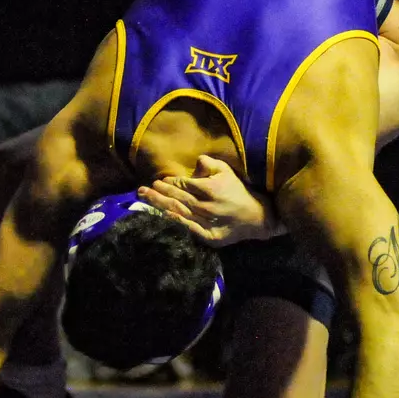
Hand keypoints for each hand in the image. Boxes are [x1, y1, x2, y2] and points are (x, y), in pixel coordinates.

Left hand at [136, 154, 279, 245]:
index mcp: (210, 188)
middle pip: (177, 197)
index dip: (170, 182)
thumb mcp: (227, 172)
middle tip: (141, 189)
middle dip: (157, 192)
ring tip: (145, 198)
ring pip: (178, 211)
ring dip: (159, 205)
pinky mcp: (209, 236)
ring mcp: (207, 222)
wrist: (256, 217)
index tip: (160, 180)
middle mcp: (206, 206)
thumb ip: (210, 164)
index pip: (184, 184)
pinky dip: (175, 221)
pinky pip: (188, 228)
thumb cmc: (239, 191)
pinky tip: (163, 216)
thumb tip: (196, 161)